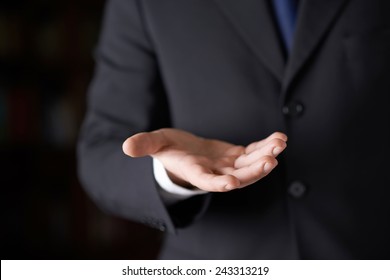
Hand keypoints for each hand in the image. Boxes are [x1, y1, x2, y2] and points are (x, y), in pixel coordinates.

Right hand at [122, 128, 286, 191]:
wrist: (183, 153)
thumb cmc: (167, 149)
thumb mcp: (155, 144)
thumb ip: (144, 145)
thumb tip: (126, 147)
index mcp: (195, 172)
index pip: (207, 181)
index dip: (218, 183)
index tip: (233, 183)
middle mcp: (215, 172)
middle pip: (237, 176)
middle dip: (254, 170)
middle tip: (270, 160)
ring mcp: (228, 166)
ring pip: (250, 166)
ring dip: (265, 156)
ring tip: (280, 143)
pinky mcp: (236, 156)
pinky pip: (254, 153)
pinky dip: (265, 146)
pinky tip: (279, 138)